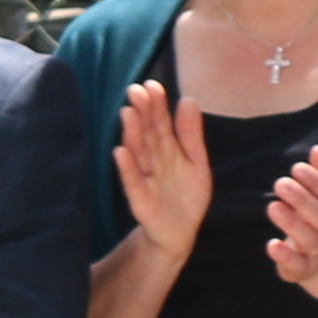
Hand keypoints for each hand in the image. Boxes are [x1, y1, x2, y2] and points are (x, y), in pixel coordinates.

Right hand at [112, 83, 212, 254]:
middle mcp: (153, 160)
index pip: (160, 122)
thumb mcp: (197, 162)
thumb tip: (188, 99)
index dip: (157, 105)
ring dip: (132, 134)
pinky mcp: (140, 199)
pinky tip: (120, 151)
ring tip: (128, 113)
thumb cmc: (185, 195)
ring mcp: (145, 178)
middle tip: (135, 91)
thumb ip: (191, 133)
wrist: (179, 232)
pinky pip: (133, 181)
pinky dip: (126, 167)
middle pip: (147, 133)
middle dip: (142, 113)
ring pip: (138, 153)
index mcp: (167, 149)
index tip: (152, 85)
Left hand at [261, 145, 317, 293]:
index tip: (297, 167)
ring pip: (309, 240)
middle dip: (303, 199)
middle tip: (281, 183)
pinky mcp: (302, 271)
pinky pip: (297, 266)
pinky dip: (285, 256)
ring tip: (274, 206)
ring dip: (292, 224)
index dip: (317, 182)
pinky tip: (272, 244)